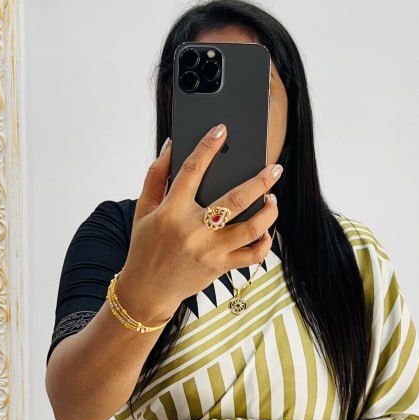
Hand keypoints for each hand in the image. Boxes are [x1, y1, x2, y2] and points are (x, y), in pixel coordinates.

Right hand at [114, 124, 281, 326]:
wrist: (147, 290)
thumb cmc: (146, 245)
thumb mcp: (144, 209)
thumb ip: (156, 175)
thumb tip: (172, 145)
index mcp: (171, 212)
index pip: (191, 171)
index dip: (207, 147)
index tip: (221, 130)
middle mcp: (193, 231)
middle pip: (234, 201)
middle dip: (259, 182)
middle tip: (274, 168)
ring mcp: (210, 251)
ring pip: (250, 228)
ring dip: (268, 211)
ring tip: (272, 198)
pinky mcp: (220, 268)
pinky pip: (252, 255)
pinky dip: (264, 242)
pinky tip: (265, 229)